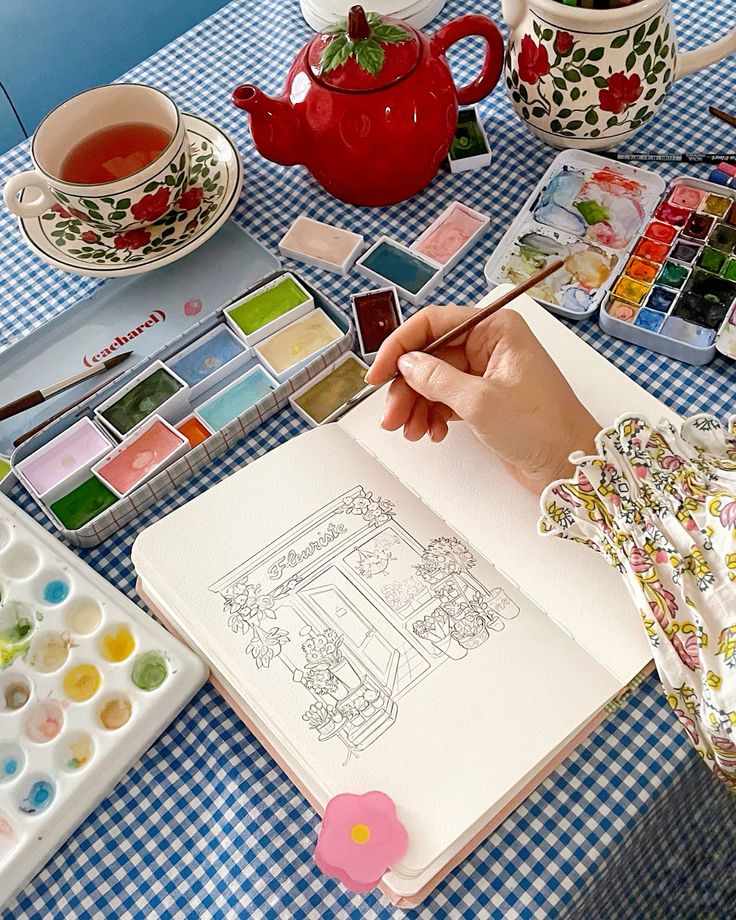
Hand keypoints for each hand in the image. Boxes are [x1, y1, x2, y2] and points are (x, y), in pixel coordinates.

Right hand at [364, 306, 599, 493]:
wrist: (570, 466)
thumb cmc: (542, 427)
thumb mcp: (480, 402)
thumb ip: (437, 380)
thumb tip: (406, 365)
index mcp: (495, 329)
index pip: (434, 323)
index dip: (400, 346)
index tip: (378, 374)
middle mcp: (490, 345)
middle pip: (430, 356)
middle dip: (407, 387)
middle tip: (392, 416)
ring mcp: (487, 373)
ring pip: (434, 381)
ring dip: (416, 405)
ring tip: (410, 431)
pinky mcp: (485, 399)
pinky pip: (446, 399)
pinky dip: (432, 415)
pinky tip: (431, 433)